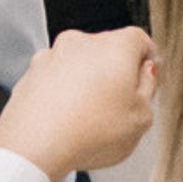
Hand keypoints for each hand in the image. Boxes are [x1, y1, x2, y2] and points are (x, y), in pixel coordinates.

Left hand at [0, 27, 158, 181]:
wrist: (36, 143)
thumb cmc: (91, 131)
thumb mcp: (142, 117)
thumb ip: (149, 87)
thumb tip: (147, 71)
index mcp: (112, 47)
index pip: (138, 38)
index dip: (148, 58)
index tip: (150, 75)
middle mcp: (79, 42)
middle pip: (107, 49)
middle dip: (118, 72)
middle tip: (125, 105)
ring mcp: (51, 54)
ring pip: (81, 63)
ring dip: (90, 81)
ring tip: (94, 117)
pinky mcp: (32, 71)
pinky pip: (58, 76)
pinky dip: (66, 90)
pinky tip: (70, 117)